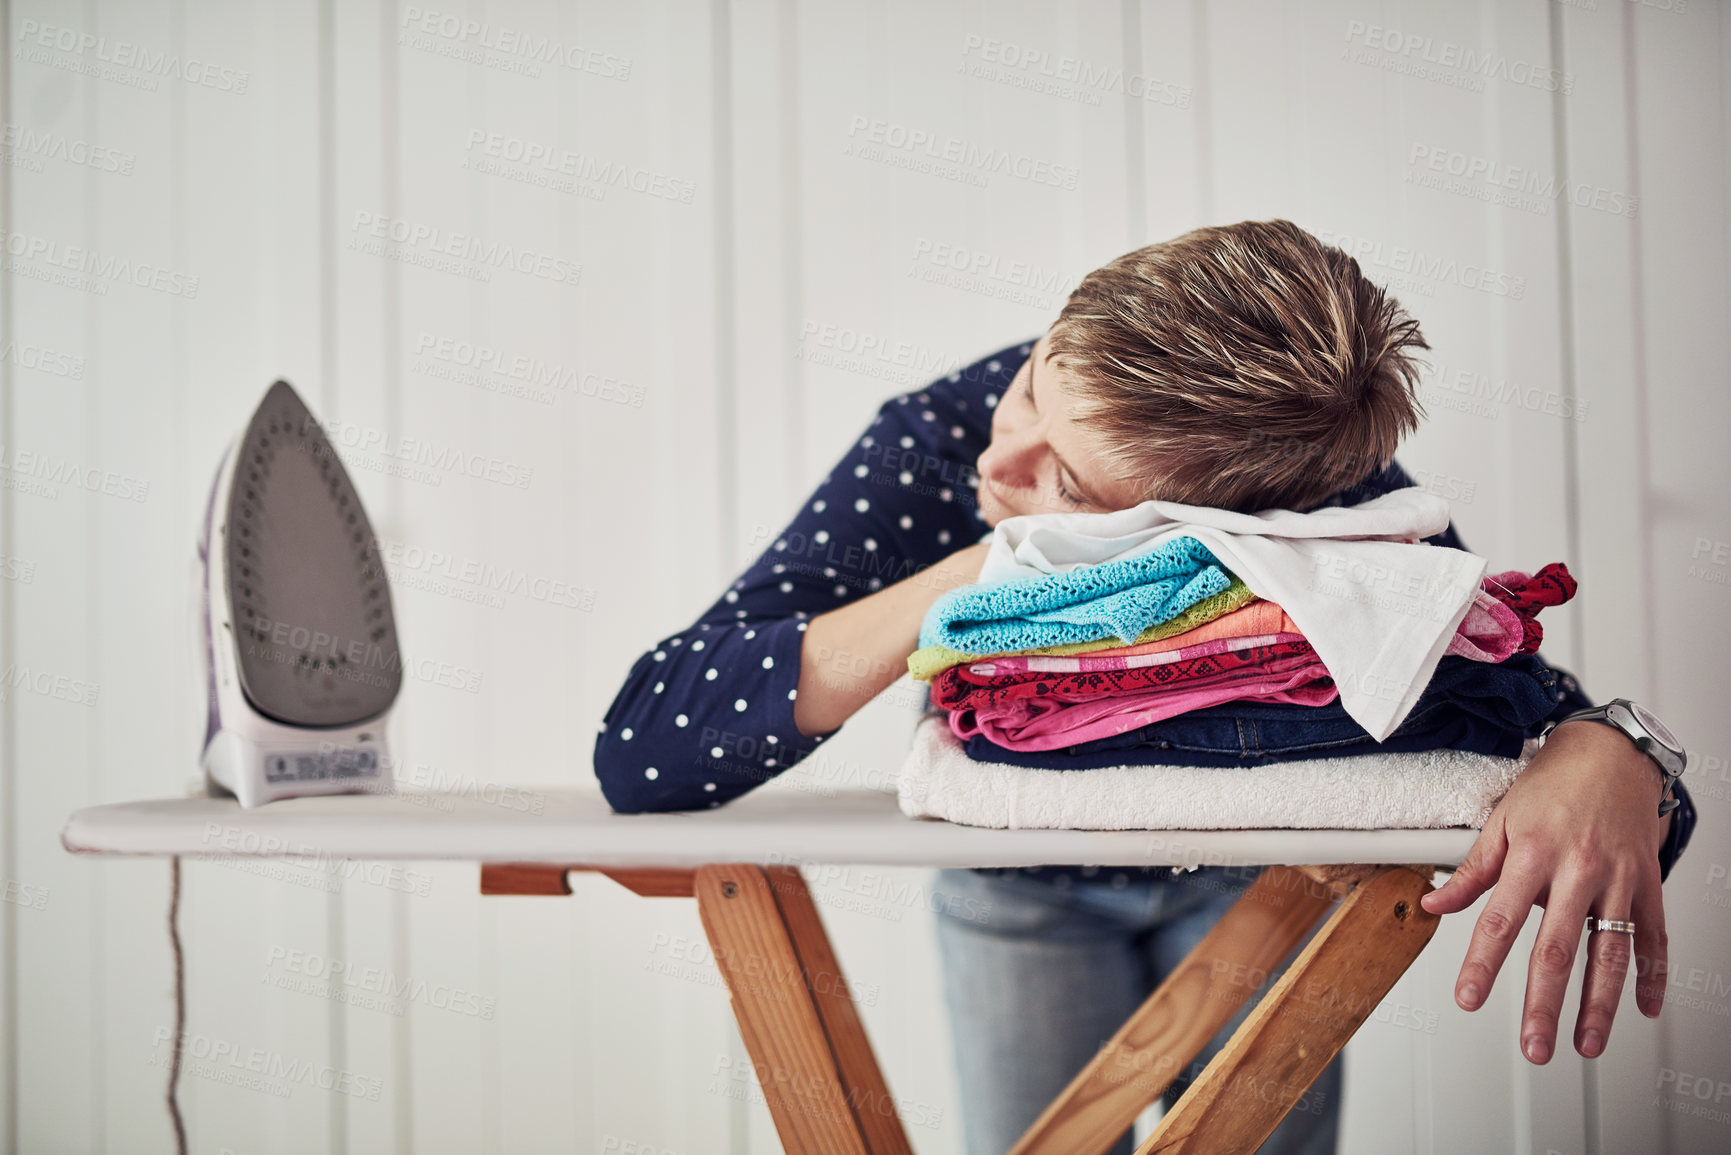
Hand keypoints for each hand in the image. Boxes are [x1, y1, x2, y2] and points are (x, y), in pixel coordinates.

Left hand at [1420, 719, 1672, 1063]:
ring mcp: (1618, 880)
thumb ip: (1471, 871)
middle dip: (1544, 1004)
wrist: (1612, 755)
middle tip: (1534, 1047)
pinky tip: (1644, 1009)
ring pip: (1610, 953)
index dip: (1482, 964)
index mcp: (1531, 854)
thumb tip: (1432, 905)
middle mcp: (1577, 870)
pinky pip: (1654, 938)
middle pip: (1557, 949)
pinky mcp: (1648, 884)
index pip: (1500, 920)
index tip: (1468, 998)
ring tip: (1585, 1045)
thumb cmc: (1551, 787)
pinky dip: (1653, 977)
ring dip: (1599, 1006)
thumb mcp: (1500, 820)